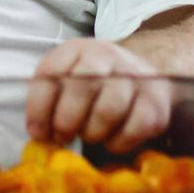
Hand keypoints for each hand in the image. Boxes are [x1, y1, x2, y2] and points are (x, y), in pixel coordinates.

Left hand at [25, 39, 172, 152]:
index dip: (38, 108)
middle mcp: (107, 56)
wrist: (142, 77)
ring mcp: (135, 76)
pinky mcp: (156, 101)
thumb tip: (38, 134)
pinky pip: (134, 129)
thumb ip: (47, 99)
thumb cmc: (92, 83)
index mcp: (77, 49)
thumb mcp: (65, 78)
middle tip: (62, 137)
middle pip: (80, 90)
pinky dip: (117, 143)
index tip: (37, 133)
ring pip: (108, 111)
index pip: (50, 74)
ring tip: (88, 135)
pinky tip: (110, 140)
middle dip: (65, 122)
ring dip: (91, 133)